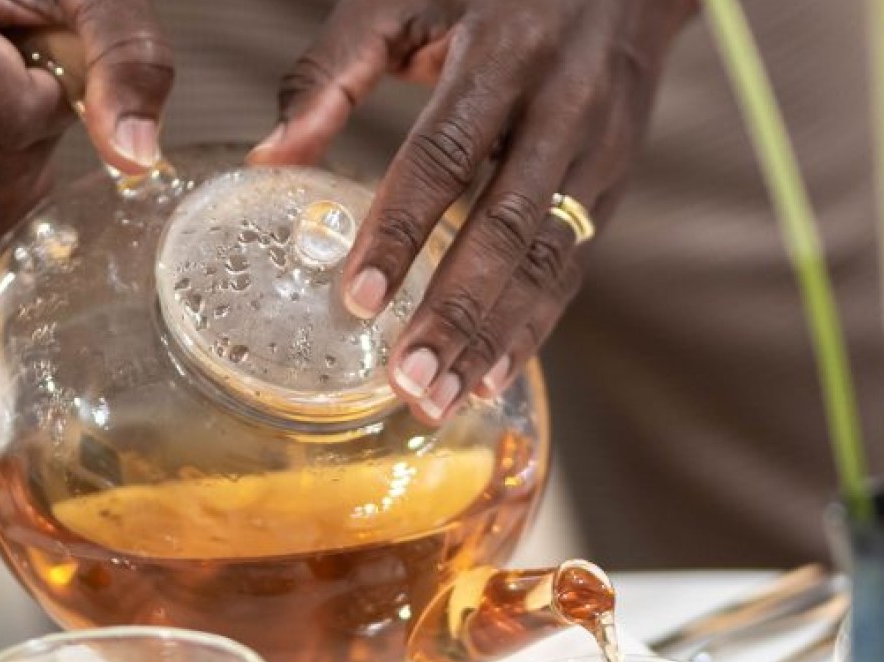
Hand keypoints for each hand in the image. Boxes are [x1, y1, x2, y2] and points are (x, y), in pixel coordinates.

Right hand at [0, 0, 172, 240]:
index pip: (11, 120)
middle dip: (34, 135)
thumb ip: (128, 64)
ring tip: (6, 91)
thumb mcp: (103, 2)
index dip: (53, 100)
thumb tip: (131, 157)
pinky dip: (1, 184)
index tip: (43, 55)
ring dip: (17, 158)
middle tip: (26, 74)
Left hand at [249, 0, 693, 423]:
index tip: (359, 300)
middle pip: (507, 227)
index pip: (447, 156)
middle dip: (456, 312)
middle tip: (409, 383)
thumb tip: (270, 158)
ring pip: (548, 261)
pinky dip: (532, 325)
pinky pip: (571, 266)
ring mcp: (599, 151)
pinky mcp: (612, 184)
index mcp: (503, 55)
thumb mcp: (407, 2)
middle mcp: (563, 108)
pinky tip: (492, 374)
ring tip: (444, 400)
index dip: (403, 231)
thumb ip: (333, 72)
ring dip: (495, 338)